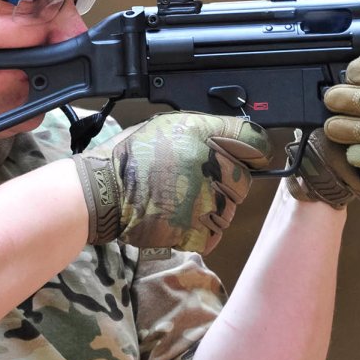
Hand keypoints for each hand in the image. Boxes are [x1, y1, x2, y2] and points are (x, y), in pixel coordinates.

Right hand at [72, 112, 270, 253]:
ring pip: (230, 209)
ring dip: (212, 208)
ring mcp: (207, 200)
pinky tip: (179, 219)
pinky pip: (215, 234)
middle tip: (193, 182)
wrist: (103, 192)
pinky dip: (200, 231)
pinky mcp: (198, 231)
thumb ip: (207, 129)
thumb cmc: (132, 156)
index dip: (252, 151)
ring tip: (180, 201)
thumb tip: (237, 136)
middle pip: (244, 179)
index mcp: (206, 135)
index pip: (256, 142)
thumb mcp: (169, 125)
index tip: (245, 157)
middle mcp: (211, 165)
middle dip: (225, 182)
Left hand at [286, 56, 359, 206]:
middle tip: (332, 101)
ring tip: (333, 128)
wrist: (350, 162)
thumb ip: (351, 82)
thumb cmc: (353, 121)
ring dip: (358, 128)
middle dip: (359, 100)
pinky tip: (353, 153)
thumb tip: (337, 78)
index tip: (349, 76)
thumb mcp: (352, 92)